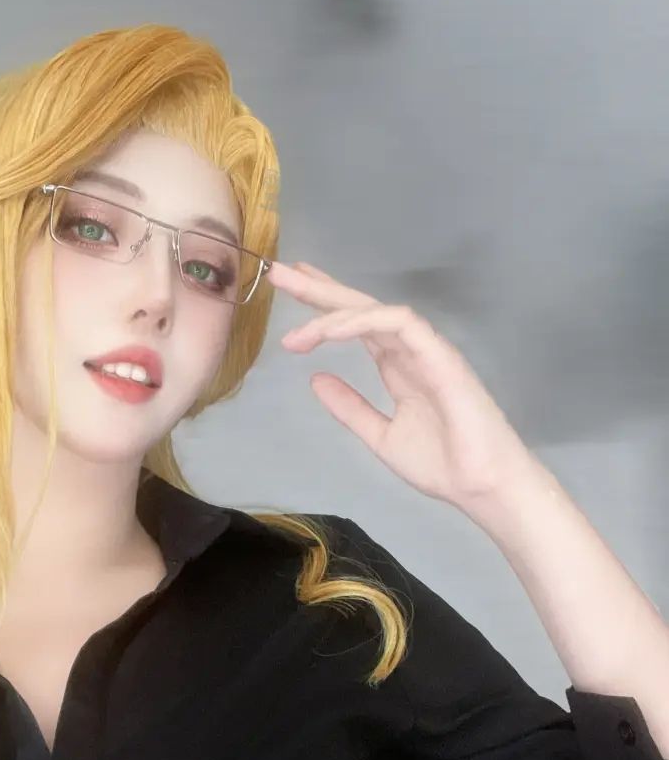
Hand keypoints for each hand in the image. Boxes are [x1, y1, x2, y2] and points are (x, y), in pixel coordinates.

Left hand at [266, 259, 537, 508]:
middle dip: (319, 290)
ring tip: (295, 328)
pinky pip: (399, 324)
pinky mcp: (440, 354)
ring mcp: (426, 349)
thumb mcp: (380, 436)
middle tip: (279, 273)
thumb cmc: (441, 464)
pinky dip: (361, 322)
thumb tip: (315, 379)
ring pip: (375, 311)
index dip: (324, 306)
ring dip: (332, 310)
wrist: (480, 486)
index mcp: (397, 366)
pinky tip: (329, 330)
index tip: (291, 290)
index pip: (357, 324)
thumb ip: (350, 407)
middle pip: (360, 308)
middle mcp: (409, 349)